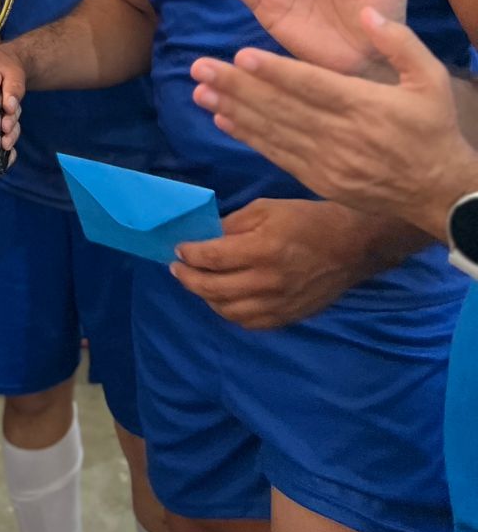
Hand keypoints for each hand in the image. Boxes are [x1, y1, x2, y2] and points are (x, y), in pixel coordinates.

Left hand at [170, 197, 385, 329]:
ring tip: (197, 283)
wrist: (353, 246)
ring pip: (228, 311)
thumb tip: (206, 236)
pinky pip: (249, 323)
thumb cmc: (308, 219)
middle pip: (214, 289)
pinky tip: (223, 300)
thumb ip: (233, 224)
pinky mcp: (289, 317)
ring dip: (205, 298)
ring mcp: (279, 304)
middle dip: (188, 278)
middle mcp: (268, 282)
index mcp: (262, 249)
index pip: (212, 258)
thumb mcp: (266, 208)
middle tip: (177, 268)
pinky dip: (230, 313)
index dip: (189, 254)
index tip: (178, 248)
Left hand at [192, 9, 477, 239]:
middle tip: (199, 68)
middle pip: (282, 108)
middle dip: (237, 87)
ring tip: (199, 91)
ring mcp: (326, 161)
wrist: (439, 192)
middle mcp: (341, 135)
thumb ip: (400, 43)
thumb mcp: (432, 79)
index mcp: (367, 106)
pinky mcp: (318, 179)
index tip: (240, 55)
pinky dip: (248, 137)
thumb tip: (367, 12)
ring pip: (273, 131)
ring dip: (234, 110)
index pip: (313, 86)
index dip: (275, 72)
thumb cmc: (433, 128)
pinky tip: (223, 119)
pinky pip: (277, 155)